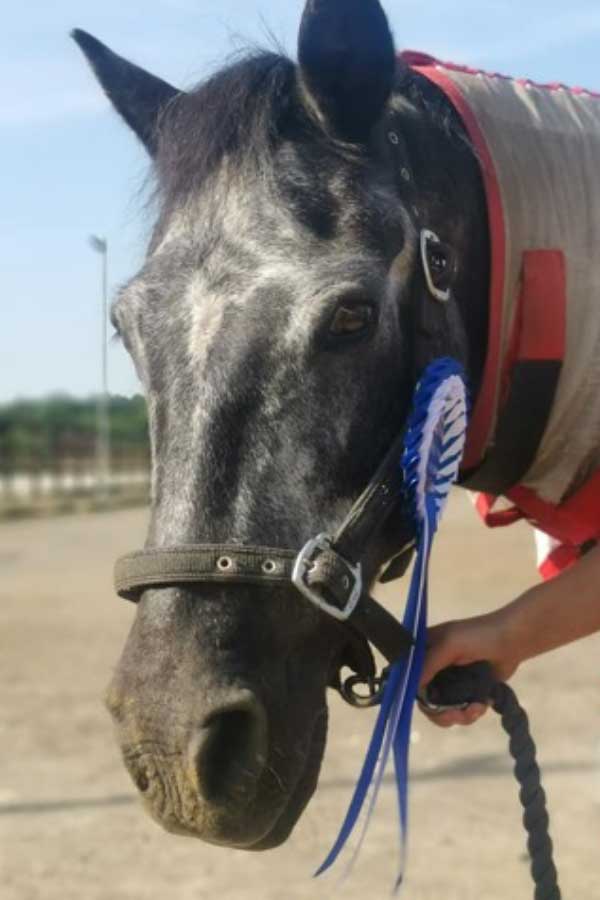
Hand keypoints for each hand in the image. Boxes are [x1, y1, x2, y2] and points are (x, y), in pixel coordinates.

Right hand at [419, 612, 518, 727]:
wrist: (513, 640)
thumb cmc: (479, 635)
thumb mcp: (449, 644)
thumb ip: (429, 663)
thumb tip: (413, 687)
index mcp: (424, 651)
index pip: (409, 677)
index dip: (416, 693)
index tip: (430, 704)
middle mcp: (433, 667)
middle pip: (425, 699)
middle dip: (440, 712)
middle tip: (456, 716)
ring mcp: (451, 680)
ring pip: (443, 709)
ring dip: (459, 715)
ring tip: (476, 710)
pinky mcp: (467, 691)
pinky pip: (461, 710)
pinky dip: (471, 713)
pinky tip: (482, 705)